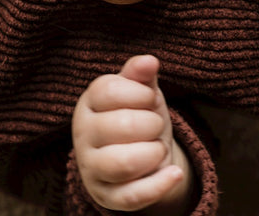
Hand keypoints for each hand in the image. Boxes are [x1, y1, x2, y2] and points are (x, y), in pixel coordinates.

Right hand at [72, 55, 193, 214]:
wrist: (139, 160)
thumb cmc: (137, 117)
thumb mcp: (140, 93)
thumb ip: (141, 75)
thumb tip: (149, 61)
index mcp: (88, 103)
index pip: (109, 91)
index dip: (141, 94)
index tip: (149, 99)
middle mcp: (82, 135)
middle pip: (121, 125)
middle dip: (152, 124)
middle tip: (155, 126)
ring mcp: (91, 168)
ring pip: (123, 163)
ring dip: (153, 153)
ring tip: (157, 149)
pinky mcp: (106, 197)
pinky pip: (133, 196)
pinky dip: (160, 185)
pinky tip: (175, 173)